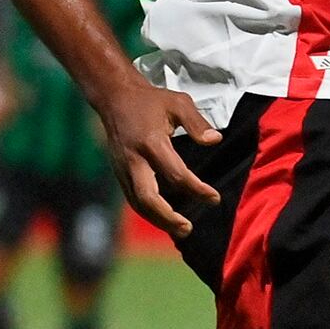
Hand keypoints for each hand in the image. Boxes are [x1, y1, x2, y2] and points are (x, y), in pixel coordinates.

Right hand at [95, 77, 223, 236]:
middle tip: (188, 228)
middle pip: (148, 198)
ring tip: (181, 230)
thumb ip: (197, 122)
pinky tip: (165, 219)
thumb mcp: (178, 103)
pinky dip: (149, 213)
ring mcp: (123, 169)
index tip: (214, 198)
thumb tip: (215, 140)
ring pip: (138, 204)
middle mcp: (134, 160)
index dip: (197, 190)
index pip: (176, 174)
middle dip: (168, 217)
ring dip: (158, 220)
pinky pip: (133, 199)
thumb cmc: (151, 101)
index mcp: (151, 142)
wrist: (114, 98)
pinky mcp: (119, 174)